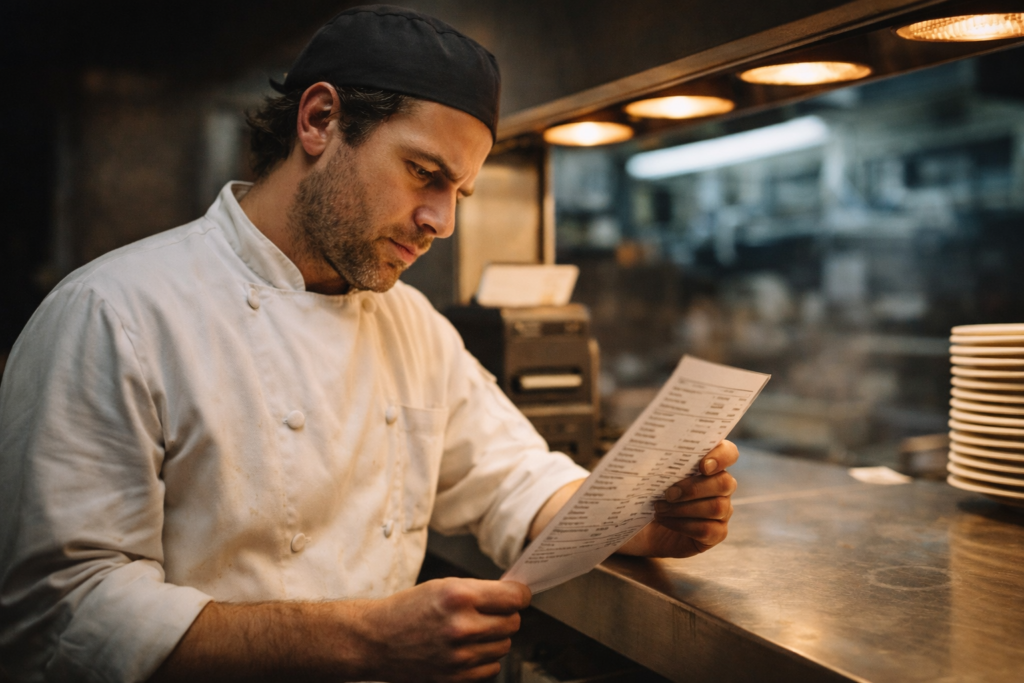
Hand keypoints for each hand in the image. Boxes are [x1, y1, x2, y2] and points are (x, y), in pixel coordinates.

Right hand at [356, 577, 530, 681]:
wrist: (376, 641)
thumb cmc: (407, 610)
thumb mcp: (443, 586)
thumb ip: (479, 591)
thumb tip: (513, 596)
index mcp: (458, 597)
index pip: (513, 598)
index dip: (520, 594)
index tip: (518, 594)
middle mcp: (461, 627)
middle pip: (513, 622)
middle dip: (506, 615)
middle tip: (490, 612)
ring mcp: (460, 657)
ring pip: (505, 646)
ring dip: (495, 637)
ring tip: (472, 631)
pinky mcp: (456, 678)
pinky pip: (492, 667)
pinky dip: (485, 659)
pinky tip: (467, 649)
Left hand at [617, 440, 738, 557]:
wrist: (640, 525)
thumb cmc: (645, 492)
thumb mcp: (644, 472)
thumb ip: (651, 458)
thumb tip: (644, 448)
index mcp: (709, 463)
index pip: (729, 453)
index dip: (721, 456)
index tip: (702, 466)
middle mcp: (721, 486)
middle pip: (725, 483)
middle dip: (694, 488)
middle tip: (668, 493)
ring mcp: (721, 511)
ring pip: (717, 507)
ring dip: (684, 508)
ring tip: (659, 508)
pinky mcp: (715, 533)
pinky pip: (709, 529)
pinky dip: (684, 525)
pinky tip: (665, 521)